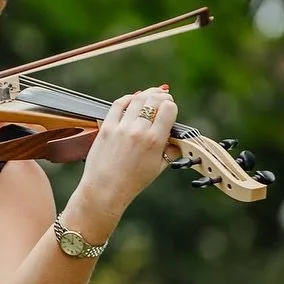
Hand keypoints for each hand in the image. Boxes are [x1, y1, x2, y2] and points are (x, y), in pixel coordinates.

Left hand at [78, 85, 177, 211]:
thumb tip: (178, 139)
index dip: (171, 106)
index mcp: (154, 141)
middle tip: (163, 98)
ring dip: (146, 94)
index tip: (170, 109)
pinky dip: (128, 99)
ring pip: (137, 100)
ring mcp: (121, 128)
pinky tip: (133, 99)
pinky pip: (118, 105)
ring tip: (151, 95)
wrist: (105, 189)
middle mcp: (138, 131)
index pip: (168, 109)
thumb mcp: (159, 167)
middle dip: (161, 97)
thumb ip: (171, 150)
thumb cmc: (132, 181)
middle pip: (153, 100)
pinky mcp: (106, 128)